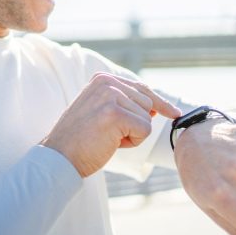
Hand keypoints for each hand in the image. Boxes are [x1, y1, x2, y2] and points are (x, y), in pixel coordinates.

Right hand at [41, 72, 180, 177]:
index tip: (175, 113)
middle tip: (109, 134)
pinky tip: (110, 143)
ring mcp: (110, 96)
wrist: (60, 156)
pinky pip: (144, 130)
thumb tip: (157, 107)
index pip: (141, 88)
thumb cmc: (81, 139)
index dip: (159, 103)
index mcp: (102, 78)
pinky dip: (132, 142)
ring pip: (147, 118)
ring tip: (107, 137)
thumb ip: (125, 103)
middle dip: (135, 124)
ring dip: (132, 133)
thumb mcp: (101, 111)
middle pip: (147, 103)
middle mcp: (107, 82)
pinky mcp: (115, 113)